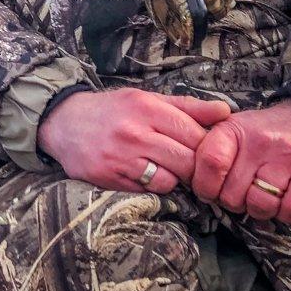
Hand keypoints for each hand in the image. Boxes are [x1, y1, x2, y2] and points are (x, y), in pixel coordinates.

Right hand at [38, 88, 231, 193]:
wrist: (63, 122)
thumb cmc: (112, 110)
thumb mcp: (146, 100)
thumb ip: (188, 107)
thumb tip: (227, 112)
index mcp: (146, 108)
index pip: (196, 135)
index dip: (206, 147)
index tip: (203, 150)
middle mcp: (134, 132)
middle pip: (188, 162)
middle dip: (194, 167)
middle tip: (188, 165)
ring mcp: (120, 157)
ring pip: (170, 180)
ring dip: (172, 178)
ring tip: (162, 168)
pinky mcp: (108, 177)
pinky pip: (147, 190)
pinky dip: (151, 185)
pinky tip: (142, 173)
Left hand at [192, 97, 290, 223]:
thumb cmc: (268, 132)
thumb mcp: (234, 127)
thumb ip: (209, 148)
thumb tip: (183, 174)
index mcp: (235, 129)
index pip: (208, 162)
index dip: (203, 185)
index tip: (208, 190)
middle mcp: (261, 142)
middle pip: (231, 193)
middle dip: (232, 201)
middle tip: (241, 194)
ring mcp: (290, 158)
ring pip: (260, 204)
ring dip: (260, 210)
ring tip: (263, 197)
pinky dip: (287, 214)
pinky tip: (285, 202)